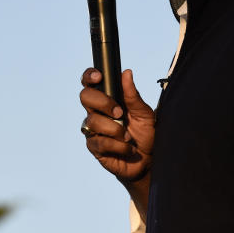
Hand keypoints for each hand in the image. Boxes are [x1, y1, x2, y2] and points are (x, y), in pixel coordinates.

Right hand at [79, 68, 154, 184]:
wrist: (148, 160)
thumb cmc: (146, 134)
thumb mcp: (144, 113)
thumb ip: (133, 95)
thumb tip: (126, 72)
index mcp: (108, 99)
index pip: (91, 83)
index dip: (89, 76)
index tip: (99, 77)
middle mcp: (97, 112)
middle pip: (85, 97)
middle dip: (103, 103)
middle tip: (120, 112)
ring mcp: (93, 130)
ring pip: (93, 121)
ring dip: (115, 129)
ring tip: (128, 137)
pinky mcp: (94, 147)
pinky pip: (100, 142)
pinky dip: (118, 145)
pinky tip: (127, 148)